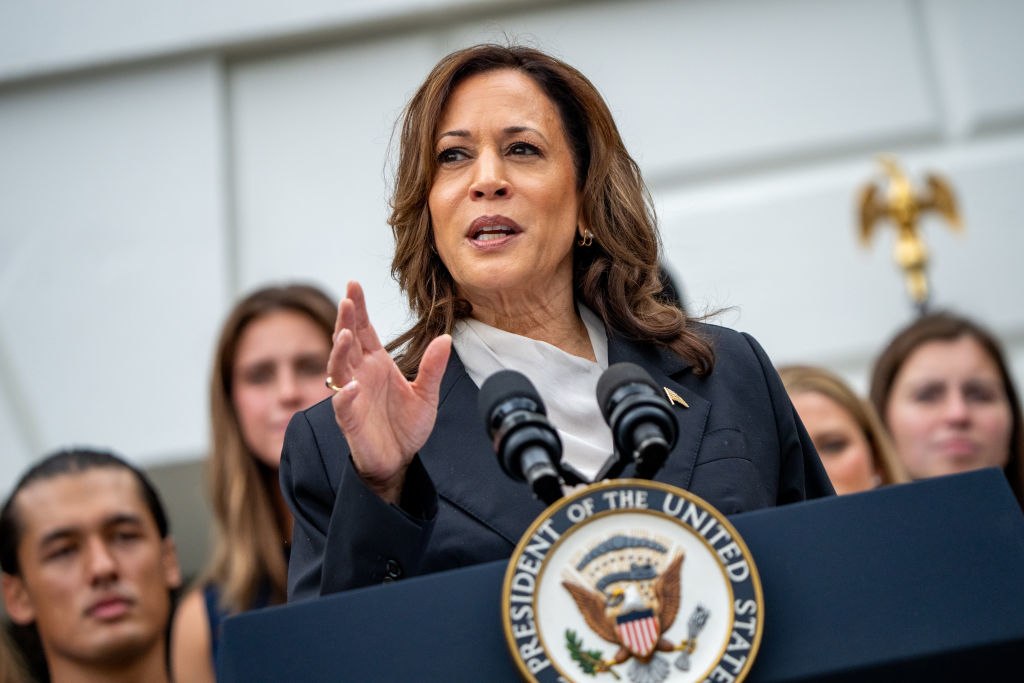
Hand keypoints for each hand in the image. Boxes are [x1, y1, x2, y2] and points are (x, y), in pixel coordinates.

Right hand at [327, 281, 450, 503]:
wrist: (399, 460)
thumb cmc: (407, 426)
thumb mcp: (426, 394)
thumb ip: (433, 368)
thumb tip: (445, 338)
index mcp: (377, 364)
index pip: (364, 330)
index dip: (359, 308)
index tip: (354, 285)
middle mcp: (360, 375)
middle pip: (347, 341)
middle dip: (346, 320)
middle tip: (348, 299)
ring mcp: (352, 396)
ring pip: (338, 368)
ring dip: (339, 351)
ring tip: (345, 335)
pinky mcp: (350, 420)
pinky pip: (342, 405)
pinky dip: (345, 395)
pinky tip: (351, 386)